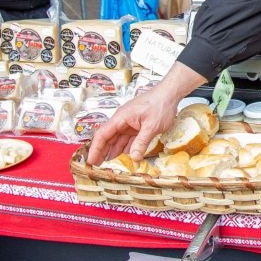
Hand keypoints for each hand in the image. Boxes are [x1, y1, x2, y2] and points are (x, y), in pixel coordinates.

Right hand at [86, 63, 207, 163]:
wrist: (170, 93)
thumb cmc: (160, 104)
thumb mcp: (151, 126)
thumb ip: (141, 142)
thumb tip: (134, 158)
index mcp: (121, 118)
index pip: (103, 134)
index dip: (96, 148)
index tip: (90, 160)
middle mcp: (122, 120)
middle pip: (108, 138)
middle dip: (101, 152)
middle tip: (96, 167)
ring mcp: (130, 123)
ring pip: (118, 139)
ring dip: (113, 151)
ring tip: (107, 165)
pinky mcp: (137, 125)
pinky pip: (128, 138)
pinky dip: (125, 147)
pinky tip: (123, 157)